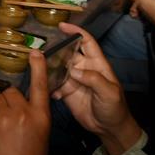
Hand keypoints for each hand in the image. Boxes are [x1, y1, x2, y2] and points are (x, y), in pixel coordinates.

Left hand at [0, 50, 49, 154]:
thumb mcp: (41, 136)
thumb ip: (33, 118)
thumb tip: (22, 109)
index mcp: (40, 117)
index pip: (40, 87)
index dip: (38, 68)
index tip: (35, 52)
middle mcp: (21, 113)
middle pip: (11, 92)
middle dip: (10, 101)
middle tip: (12, 119)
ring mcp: (1, 118)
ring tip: (4, 131)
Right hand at [53, 23, 142, 154]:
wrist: (108, 128)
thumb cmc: (115, 108)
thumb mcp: (109, 92)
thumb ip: (94, 79)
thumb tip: (74, 70)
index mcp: (97, 64)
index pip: (86, 42)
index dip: (76, 32)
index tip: (62, 26)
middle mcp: (83, 69)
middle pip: (67, 53)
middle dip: (56, 50)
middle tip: (42, 51)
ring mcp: (74, 80)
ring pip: (58, 68)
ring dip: (49, 68)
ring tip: (39, 70)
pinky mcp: (66, 91)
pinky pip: (54, 84)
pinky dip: (49, 86)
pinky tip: (49, 92)